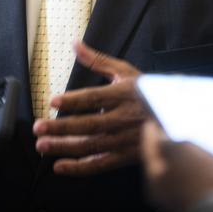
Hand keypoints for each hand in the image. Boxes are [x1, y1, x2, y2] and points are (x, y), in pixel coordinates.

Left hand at [32, 41, 142, 175]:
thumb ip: (97, 60)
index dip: (73, 100)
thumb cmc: (146, 92)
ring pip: (91, 146)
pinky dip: (79, 168)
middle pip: (88, 124)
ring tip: (42, 145)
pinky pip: (100, 164)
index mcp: (123, 94)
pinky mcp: (125, 156)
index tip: (53, 101)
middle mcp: (123, 118)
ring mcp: (124, 139)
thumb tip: (75, 43)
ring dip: (64, 147)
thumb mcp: (125, 71)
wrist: (174, 116)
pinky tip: (59, 166)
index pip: (95, 97)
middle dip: (60, 127)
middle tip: (38, 127)